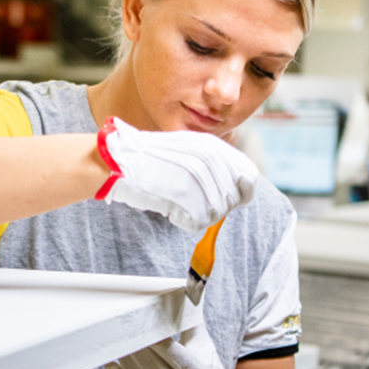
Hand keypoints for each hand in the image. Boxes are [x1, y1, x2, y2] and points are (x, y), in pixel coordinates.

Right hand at [95, 116, 258, 232]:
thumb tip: (245, 179)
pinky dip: (184, 220)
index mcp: (213, 146)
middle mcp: (209, 160)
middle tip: (194, 201)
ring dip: (198, 214)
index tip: (232, 198)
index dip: (243, 191)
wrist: (120, 161)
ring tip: (179, 202)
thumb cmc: (150, 157)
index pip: (248, 175)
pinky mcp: (185, 197)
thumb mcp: (188, 147)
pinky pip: (197, 222)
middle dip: (217, 206)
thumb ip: (216, 160)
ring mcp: (197, 178)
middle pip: (232, 198)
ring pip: (216, 213)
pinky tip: (171, 209)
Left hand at [104, 323, 244, 368]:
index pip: (174, 355)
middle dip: (136, 352)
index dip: (157, 342)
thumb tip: (186, 289)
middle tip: (120, 333)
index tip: (142, 326)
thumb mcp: (204, 344)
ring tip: (114, 346)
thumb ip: (192, 319)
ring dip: (126, 365)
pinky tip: (111, 366)